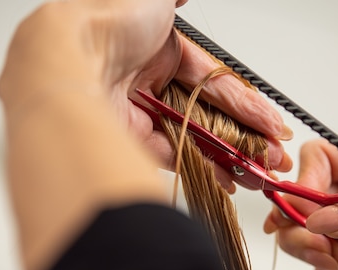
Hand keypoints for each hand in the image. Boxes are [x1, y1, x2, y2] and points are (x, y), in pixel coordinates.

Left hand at [0, 0, 291, 190]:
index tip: (273, 126)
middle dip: (246, 139)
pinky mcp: (130, 140)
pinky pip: (174, 156)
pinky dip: (201, 169)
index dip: (247, 106)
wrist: (64, 58)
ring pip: (195, 139)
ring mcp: (142, 114)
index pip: (216, 83)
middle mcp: (152, 84)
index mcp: (162, 52)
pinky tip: (227, 180)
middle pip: (209, 117)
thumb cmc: (104, 21)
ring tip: (259, 175)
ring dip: (229, 158)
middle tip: (274, 159)